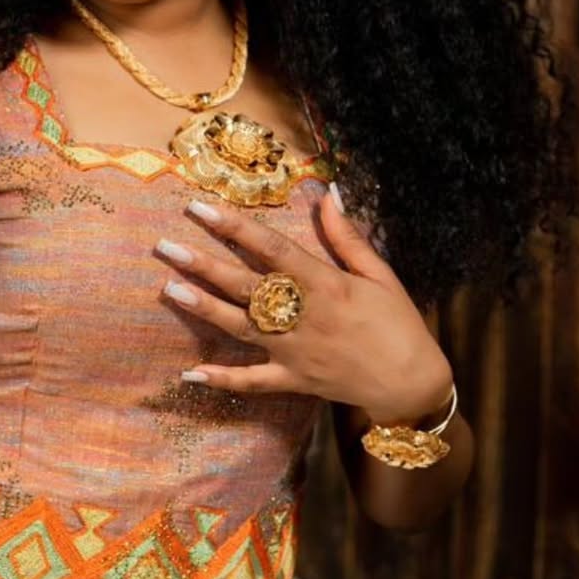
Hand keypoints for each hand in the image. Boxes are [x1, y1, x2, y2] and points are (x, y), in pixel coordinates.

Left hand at [155, 188, 452, 425]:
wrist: (413, 384)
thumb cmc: (399, 323)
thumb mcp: (379, 274)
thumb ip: (347, 237)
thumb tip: (328, 194)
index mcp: (325, 285)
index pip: (272, 249)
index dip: (235, 227)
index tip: (200, 209)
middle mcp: (303, 317)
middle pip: (246, 286)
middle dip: (204, 265)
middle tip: (166, 246)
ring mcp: (294, 352)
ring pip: (241, 327)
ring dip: (204, 309)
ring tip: (169, 290)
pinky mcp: (293, 381)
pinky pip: (252, 382)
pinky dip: (221, 380)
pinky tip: (189, 373)